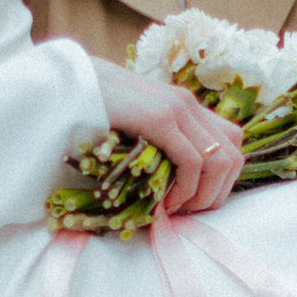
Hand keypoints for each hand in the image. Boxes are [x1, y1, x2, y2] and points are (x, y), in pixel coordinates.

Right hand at [87, 60, 246, 219]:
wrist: (62, 84)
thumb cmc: (91, 110)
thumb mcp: (134, 128)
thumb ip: (155, 144)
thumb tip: (168, 182)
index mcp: (184, 105)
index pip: (231, 142)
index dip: (222, 177)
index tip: (195, 200)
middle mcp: (187, 104)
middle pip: (234, 153)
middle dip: (218, 191)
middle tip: (190, 212)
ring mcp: (176, 108)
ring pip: (221, 160)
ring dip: (204, 194)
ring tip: (176, 209)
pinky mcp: (159, 118)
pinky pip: (192, 162)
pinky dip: (185, 189)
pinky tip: (164, 202)